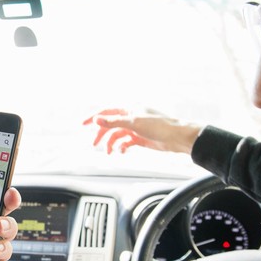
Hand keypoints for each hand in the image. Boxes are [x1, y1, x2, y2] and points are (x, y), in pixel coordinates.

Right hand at [82, 108, 201, 154]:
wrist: (178, 137)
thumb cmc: (159, 126)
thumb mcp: (133, 123)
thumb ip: (114, 122)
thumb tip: (97, 119)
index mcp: (129, 108)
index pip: (107, 111)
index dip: (94, 117)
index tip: (82, 124)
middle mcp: (131, 117)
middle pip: (110, 124)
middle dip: (101, 134)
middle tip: (94, 144)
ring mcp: (135, 128)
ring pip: (117, 135)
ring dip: (111, 143)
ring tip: (109, 152)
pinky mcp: (140, 138)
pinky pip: (126, 142)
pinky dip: (122, 147)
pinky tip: (121, 151)